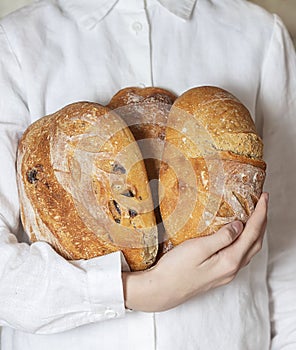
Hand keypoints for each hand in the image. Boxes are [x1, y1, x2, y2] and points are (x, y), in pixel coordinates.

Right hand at [122, 192, 267, 311]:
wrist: (162, 290)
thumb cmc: (176, 268)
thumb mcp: (198, 248)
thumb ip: (222, 237)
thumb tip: (239, 226)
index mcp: (230, 261)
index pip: (252, 233)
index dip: (260, 214)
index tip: (264, 197)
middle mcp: (232, 269)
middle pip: (255, 242)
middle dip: (262, 222)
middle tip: (262, 203)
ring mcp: (226, 274)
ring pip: (249, 250)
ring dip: (255, 232)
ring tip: (254, 216)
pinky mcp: (218, 274)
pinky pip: (240, 255)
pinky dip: (246, 241)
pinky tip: (239, 236)